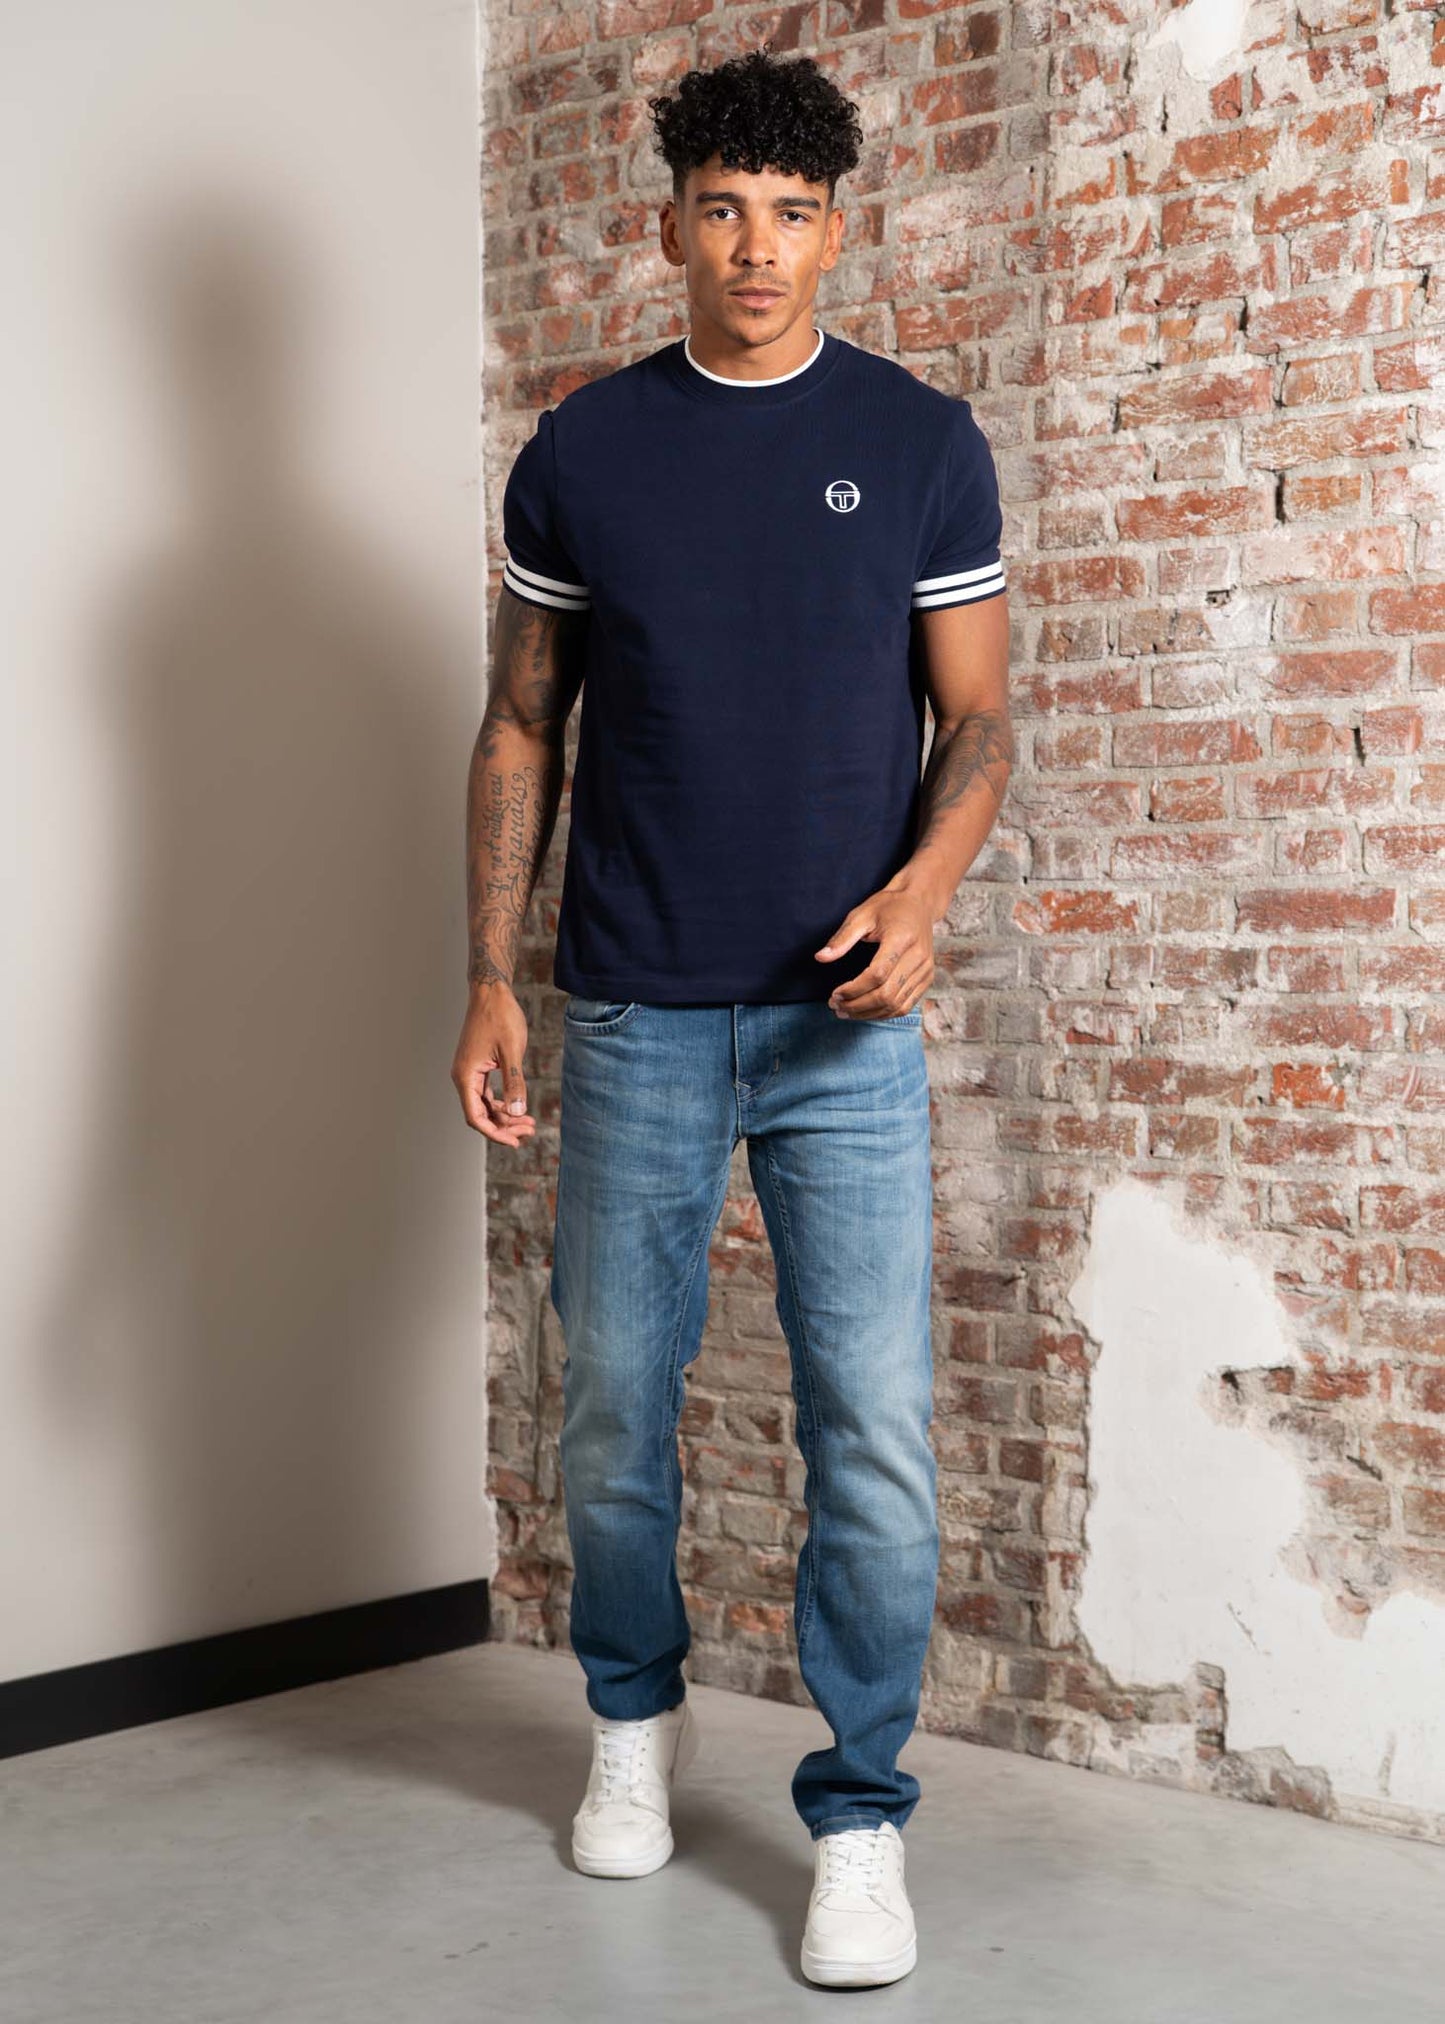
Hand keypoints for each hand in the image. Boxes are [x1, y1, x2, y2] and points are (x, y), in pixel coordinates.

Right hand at [451, 980, 536, 1146]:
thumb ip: (514, 1083)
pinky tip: (519, 1107)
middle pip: (481, 1114)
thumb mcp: (512, 1051)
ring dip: (505, 1116)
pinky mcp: (478, 1067)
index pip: (476, 1116)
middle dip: (505, 1126)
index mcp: (466, 1076)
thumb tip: (518, 1112)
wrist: (491, 992)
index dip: (495, 1133)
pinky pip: (488, 1093)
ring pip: (485, 1105)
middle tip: (530, 1131)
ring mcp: (470, 1072)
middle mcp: (463, 1077)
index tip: (516, 1141)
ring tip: (530, 1123)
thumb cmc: (500, 1016)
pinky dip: (503, 1103)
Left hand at [814, 888, 934, 1020]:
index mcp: (902, 939)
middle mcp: (918, 957)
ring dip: (869, 1014)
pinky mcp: (927, 978)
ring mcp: (925, 970)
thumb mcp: (861, 915)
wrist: (919, 903)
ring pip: (896, 1005)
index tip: (834, 994)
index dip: (854, 989)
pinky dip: (884, 1013)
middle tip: (835, 1006)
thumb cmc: (888, 907)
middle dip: (858, 1006)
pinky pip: (906, 1006)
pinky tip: (865, 1011)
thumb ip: (842, 938)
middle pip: (887, 995)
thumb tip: (820, 957)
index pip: (877, 974)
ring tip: (846, 1012)